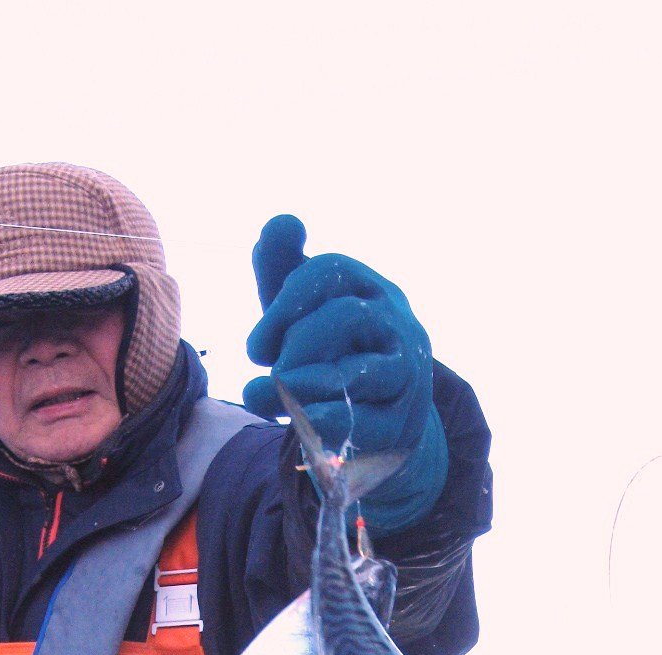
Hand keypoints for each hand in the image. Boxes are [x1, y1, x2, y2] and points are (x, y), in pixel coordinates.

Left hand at [243, 214, 447, 531]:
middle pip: (346, 316)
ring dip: (306, 382)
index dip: (285, 303)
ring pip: (359, 372)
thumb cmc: (332, 355)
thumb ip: (283, 270)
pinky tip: (298, 420)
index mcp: (370, 289)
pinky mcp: (400, 423)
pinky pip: (363, 419)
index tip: (256, 347)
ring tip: (273, 392)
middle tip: (272, 369)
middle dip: (297, 342)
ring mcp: (405, 375)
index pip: (331, 271)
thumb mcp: (301, 312)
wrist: (376, 424)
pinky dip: (324, 419)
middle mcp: (396, 324)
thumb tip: (281, 224)